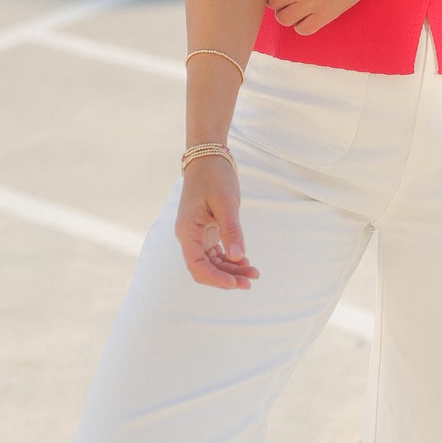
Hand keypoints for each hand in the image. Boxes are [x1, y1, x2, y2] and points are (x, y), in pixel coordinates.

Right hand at [174, 157, 260, 289]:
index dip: (216, 279)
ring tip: (254, 274)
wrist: (208, 158)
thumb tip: (239, 257)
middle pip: (205, 268)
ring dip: (231, 270)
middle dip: (226, 278)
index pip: (197, 266)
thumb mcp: (226, 202)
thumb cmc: (215, 176)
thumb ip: (231, 230)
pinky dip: (230, 260)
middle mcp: (189, 237)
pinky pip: (216, 253)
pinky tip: (246, 263)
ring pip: (212, 263)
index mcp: (187, 231)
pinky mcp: (206, 232)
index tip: (236, 284)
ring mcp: (197, 235)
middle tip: (250, 282)